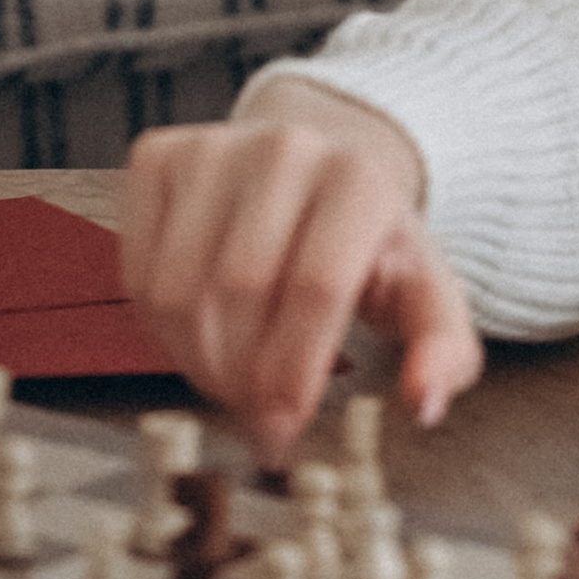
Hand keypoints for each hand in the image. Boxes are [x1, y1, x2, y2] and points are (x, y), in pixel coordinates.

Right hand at [122, 86, 482, 459]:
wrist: (318, 168)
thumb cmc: (368, 246)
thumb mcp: (424, 295)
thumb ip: (442, 352)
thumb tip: (424, 402)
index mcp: (362, 179)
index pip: (316, 287)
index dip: (292, 371)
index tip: (282, 431)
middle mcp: (288, 147)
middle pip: (240, 290)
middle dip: (240, 377)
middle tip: (254, 418)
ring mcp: (215, 147)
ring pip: (178, 289)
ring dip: (196, 361)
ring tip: (230, 381)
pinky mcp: (158, 156)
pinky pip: (137, 274)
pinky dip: (158, 330)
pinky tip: (199, 336)